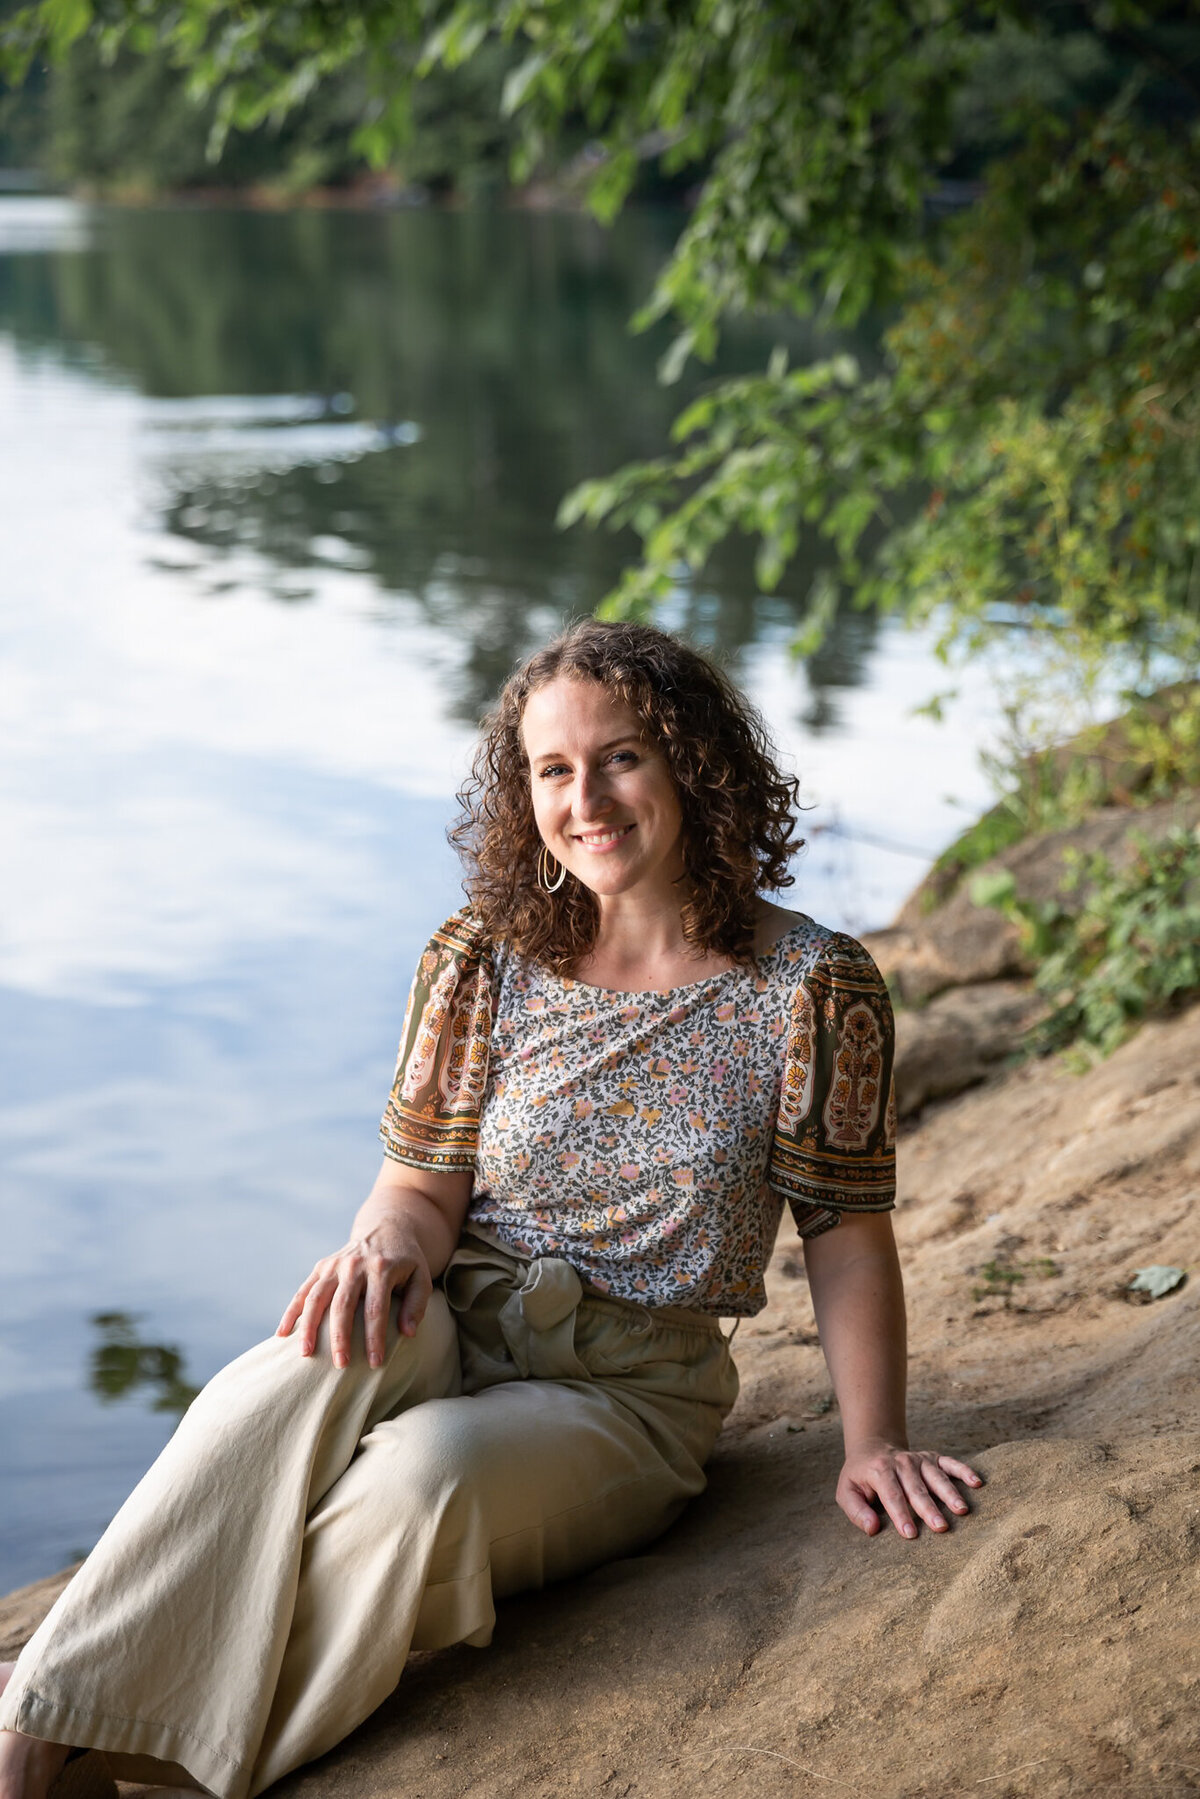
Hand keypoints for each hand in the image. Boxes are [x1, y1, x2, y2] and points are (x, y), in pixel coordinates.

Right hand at [276, 1227, 432, 1368]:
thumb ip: (416, 1304)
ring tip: (306, 1354)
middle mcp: (354, 1264)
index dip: (374, 1337)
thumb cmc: (407, 1262)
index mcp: (381, 1267)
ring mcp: (335, 1264)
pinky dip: (291, 1312)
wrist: (388, 1228)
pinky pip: (303, 1291)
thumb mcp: (421, 1277)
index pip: (376, 1308)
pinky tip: (282, 1334)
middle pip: (343, 1305)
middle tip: (341, 1365)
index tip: (374, 1362)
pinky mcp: (322, 1266)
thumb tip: (407, 1332)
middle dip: (340, 1337)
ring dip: (309, 1327)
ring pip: (316, 1297)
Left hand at [837, 1439, 982, 1538]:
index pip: (892, 1495)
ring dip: (949, 1493)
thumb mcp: (847, 1492)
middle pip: (916, 1488)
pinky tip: (977, 1482)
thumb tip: (872, 1529)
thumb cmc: (860, 1478)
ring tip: (962, 1510)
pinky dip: (964, 1471)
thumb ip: (856, 1511)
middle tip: (941, 1527)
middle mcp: (901, 1463)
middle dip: (928, 1508)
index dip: (901, 1514)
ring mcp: (919, 1459)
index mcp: (879, 1471)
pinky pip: (950, 1463)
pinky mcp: (932, 1458)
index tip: (911, 1534)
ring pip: (936, 1477)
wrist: (872, 1448)